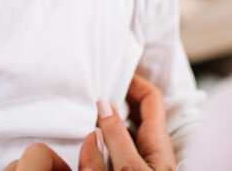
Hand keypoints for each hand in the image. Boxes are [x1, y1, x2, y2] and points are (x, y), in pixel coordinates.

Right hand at [3, 74, 175, 170]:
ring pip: (110, 142)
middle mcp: (148, 157)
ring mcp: (134, 169)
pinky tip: (73, 154)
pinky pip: (99, 161)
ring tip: (73, 122)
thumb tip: (103, 105)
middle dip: (107, 106)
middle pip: (129, 119)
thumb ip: (116, 140)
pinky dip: (88, 155)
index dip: (134, 80)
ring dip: (92, 133)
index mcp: (157, 147)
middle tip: (86, 93)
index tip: (112, 69)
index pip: (150, 100)